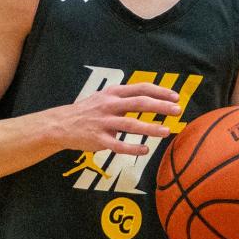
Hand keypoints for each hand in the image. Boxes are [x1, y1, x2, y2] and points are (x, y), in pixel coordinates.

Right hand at [54, 82, 180, 156]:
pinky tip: (145, 150)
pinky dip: (133, 148)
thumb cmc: (88, 111)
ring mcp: (103, 123)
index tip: (175, 96)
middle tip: (177, 111)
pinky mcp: (98, 139)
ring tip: (167, 131)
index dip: (159, 91)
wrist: (61, 124)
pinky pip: (119, 145)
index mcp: (113, 93)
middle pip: (139, 103)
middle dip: (160, 106)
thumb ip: (125, 97)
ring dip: (150, 128)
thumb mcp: (105, 97)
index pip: (140, 88)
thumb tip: (150, 97)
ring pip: (130, 125)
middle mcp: (109, 105)